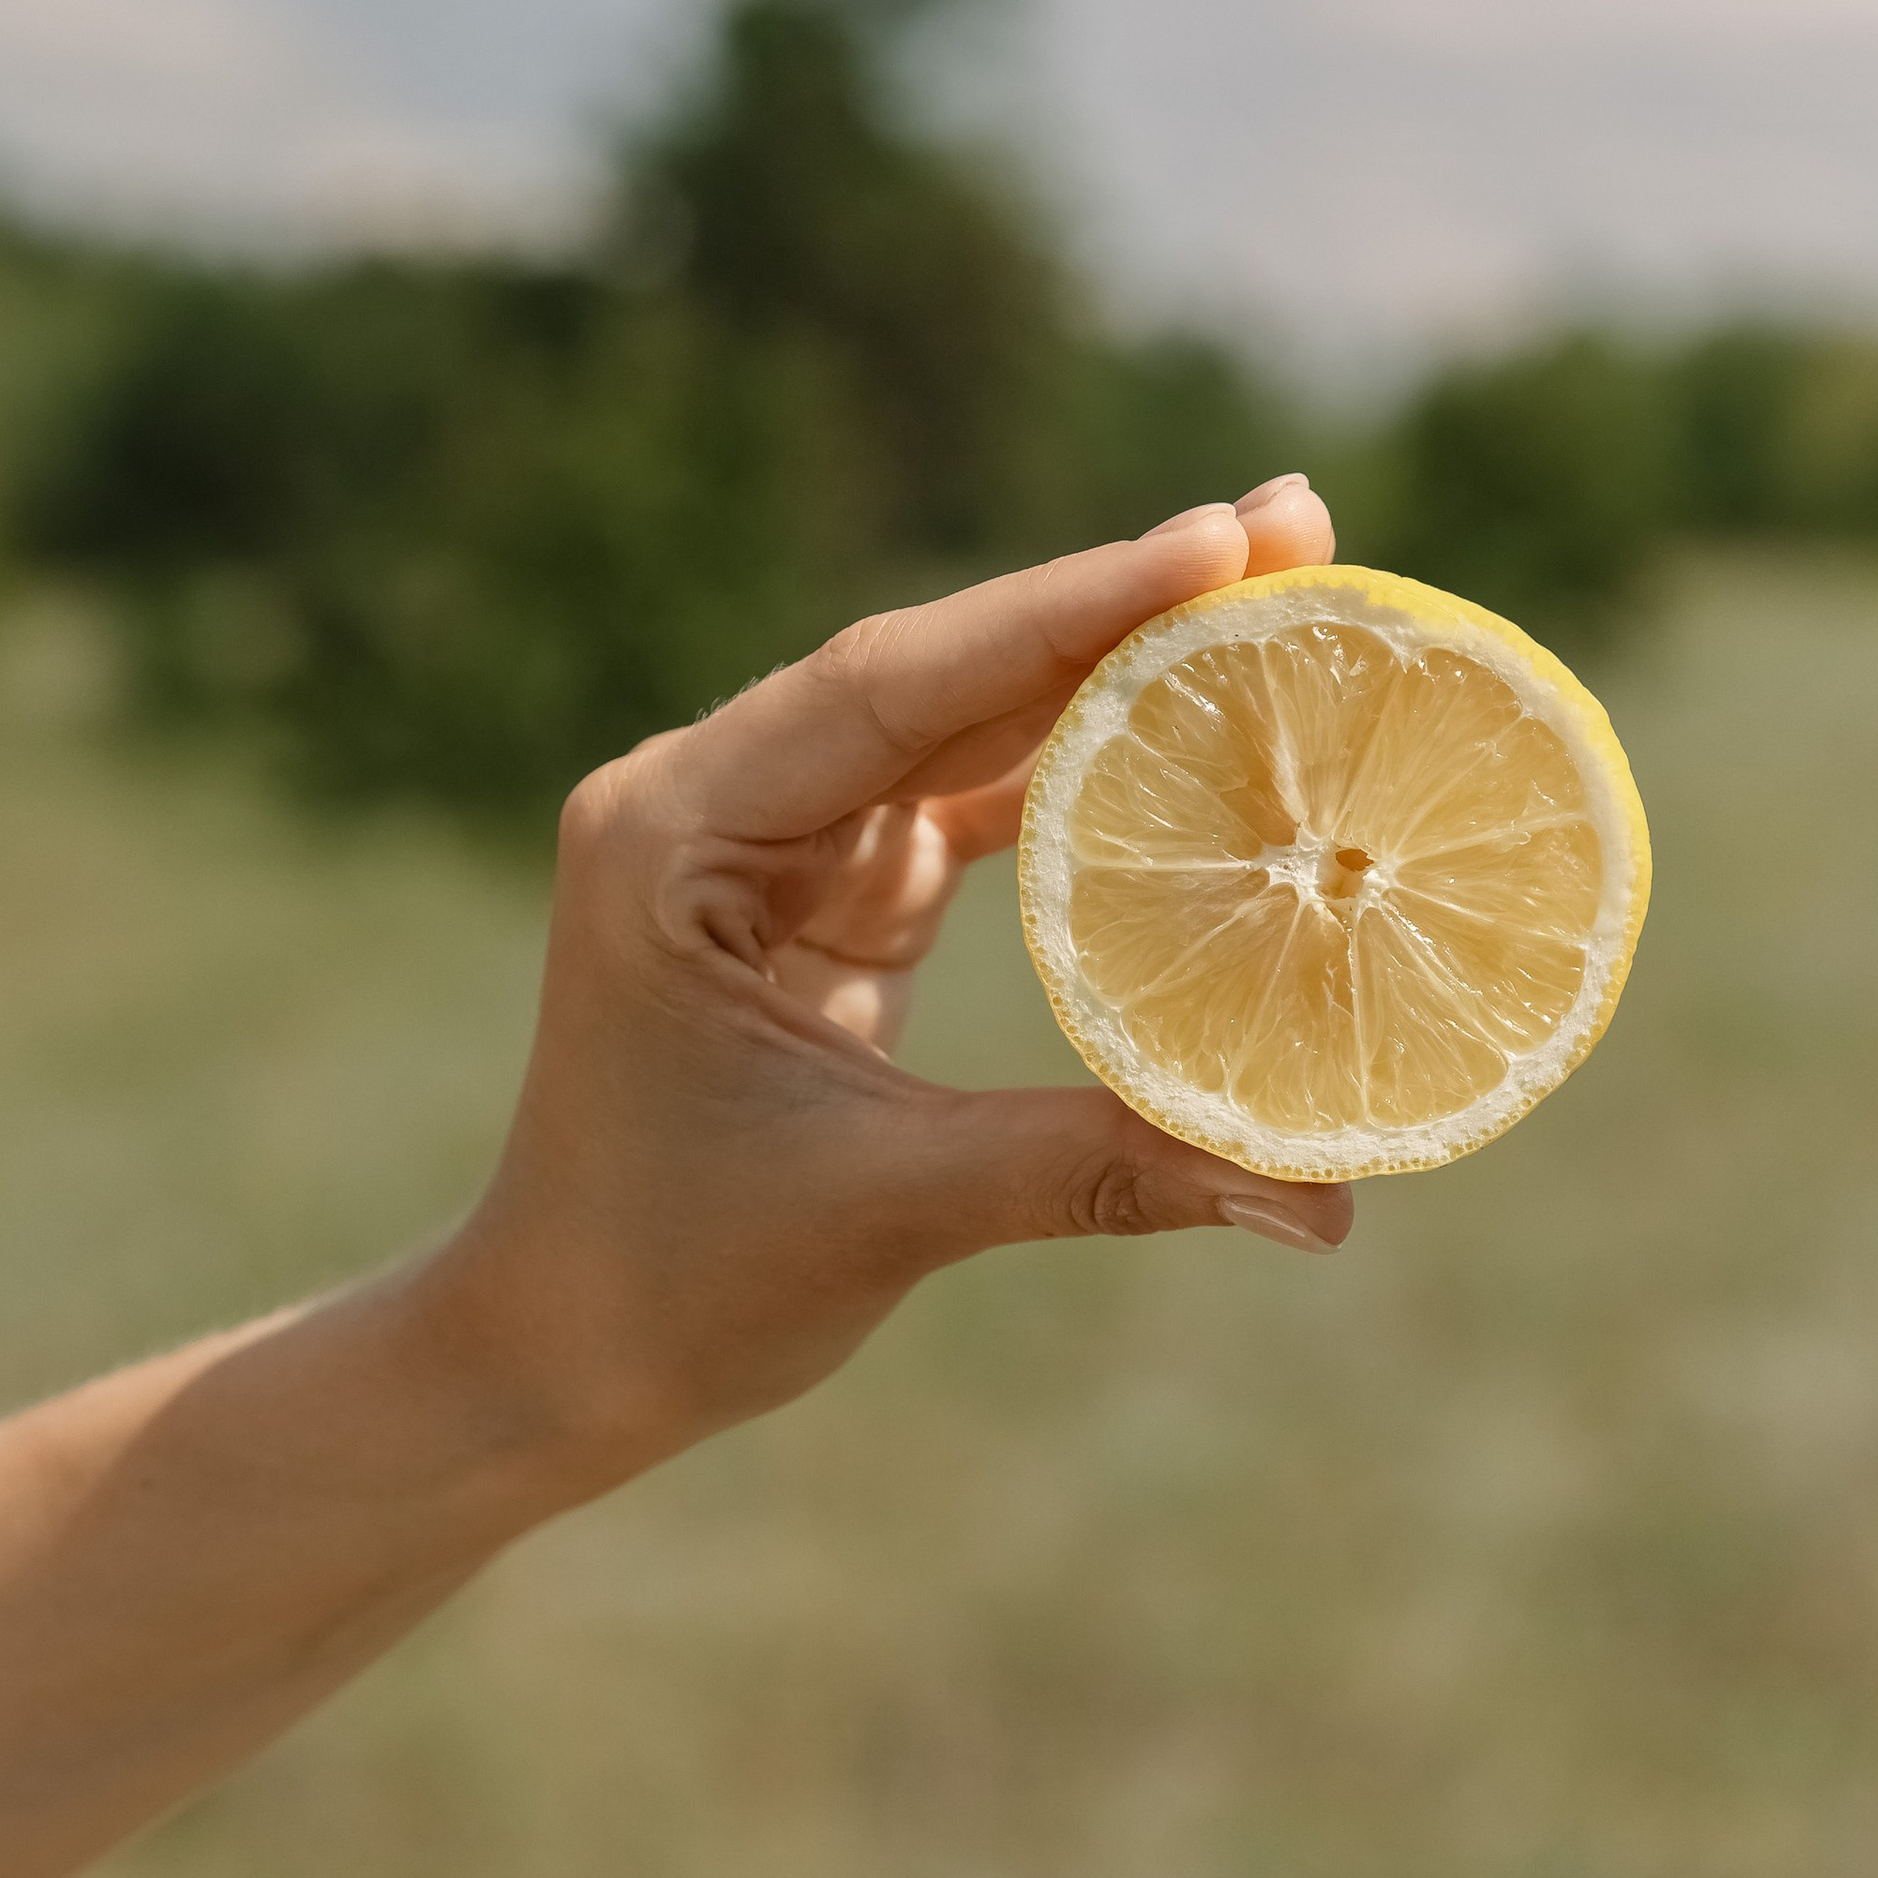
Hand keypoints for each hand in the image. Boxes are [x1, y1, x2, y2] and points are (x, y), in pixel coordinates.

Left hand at [445, 475, 1353, 1482]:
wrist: (554, 1350)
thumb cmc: (671, 1280)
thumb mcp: (889, 1212)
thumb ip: (1102, 1173)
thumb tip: (1322, 1206)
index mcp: (679, 833)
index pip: (894, 684)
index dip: (1067, 608)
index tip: (1221, 544)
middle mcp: (716, 799)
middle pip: (945, 667)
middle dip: (1120, 601)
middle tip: (1299, 527)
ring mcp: (772, 834)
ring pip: (966, 715)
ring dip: (1116, 662)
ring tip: (1280, 590)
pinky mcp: (825, 886)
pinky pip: (970, 797)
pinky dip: (1083, 767)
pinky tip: (1203, 722)